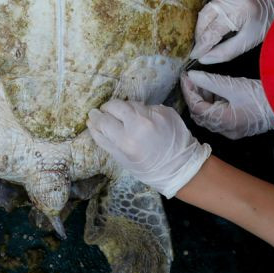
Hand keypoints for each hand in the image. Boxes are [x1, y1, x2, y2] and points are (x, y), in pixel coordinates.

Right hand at [86, 101, 210, 197]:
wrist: (182, 166)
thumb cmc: (149, 169)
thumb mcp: (123, 160)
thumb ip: (105, 141)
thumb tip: (91, 124)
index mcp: (127, 140)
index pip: (103, 120)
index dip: (95, 117)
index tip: (93, 116)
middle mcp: (140, 123)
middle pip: (115, 105)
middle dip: (108, 109)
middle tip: (108, 115)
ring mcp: (154, 114)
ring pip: (130, 103)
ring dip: (125, 110)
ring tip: (128, 121)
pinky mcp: (165, 109)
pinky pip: (146, 106)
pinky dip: (142, 113)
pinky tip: (146, 124)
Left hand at [181, 71, 273, 140]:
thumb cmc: (261, 97)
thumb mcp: (233, 86)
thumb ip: (210, 81)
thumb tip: (192, 76)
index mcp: (222, 121)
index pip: (196, 107)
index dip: (188, 91)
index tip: (186, 76)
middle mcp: (224, 130)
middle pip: (200, 114)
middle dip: (194, 96)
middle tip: (192, 79)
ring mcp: (231, 130)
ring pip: (209, 116)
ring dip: (204, 100)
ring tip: (204, 82)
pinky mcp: (237, 127)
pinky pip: (219, 116)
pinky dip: (214, 104)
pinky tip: (217, 91)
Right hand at [192, 0, 273, 63]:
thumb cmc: (265, 24)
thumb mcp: (248, 41)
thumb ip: (226, 51)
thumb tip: (204, 58)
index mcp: (240, 10)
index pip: (213, 30)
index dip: (202, 45)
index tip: (195, 55)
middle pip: (204, 17)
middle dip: (199, 34)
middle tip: (199, 48)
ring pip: (206, 10)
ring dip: (203, 25)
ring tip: (206, 38)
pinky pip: (211, 3)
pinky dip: (210, 15)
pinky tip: (215, 22)